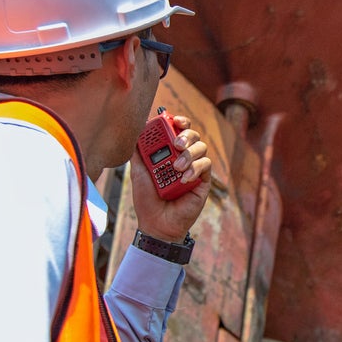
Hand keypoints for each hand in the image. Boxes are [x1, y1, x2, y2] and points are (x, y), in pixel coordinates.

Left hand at [129, 113, 211, 241]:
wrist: (156, 222)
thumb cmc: (146, 199)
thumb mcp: (137, 171)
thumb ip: (137, 151)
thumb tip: (135, 129)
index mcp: (168, 152)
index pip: (178, 129)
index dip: (179, 121)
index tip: (174, 119)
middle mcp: (183, 157)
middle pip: (193, 134)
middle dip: (186, 134)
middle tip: (176, 144)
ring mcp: (195, 168)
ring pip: (201, 147)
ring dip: (189, 154)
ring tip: (176, 168)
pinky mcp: (203, 181)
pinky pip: (206, 165)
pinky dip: (196, 168)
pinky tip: (184, 178)